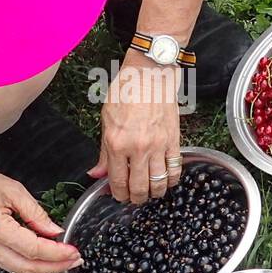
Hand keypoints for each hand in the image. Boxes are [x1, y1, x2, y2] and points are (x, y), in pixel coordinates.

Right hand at [0, 163, 80, 272]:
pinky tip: (44, 257)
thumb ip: (34, 211)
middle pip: (28, 268)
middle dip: (56, 268)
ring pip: (20, 271)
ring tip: (64, 261)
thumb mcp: (10, 188)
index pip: (34, 249)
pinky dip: (30, 264)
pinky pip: (11, 265)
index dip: (57, 253)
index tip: (74, 251)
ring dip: (45, 269)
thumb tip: (54, 231)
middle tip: (75, 261)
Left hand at [90, 55, 181, 203]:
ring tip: (149, 192)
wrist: (150, 73)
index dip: (118, 194)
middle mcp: (138, 148)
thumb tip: (97, 174)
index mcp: (117, 143)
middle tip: (133, 197)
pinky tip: (165, 180)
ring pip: (159, 183)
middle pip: (139, 188)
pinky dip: (170, 180)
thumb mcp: (106, 120)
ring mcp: (159, 146)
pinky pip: (175, 170)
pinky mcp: (175, 141)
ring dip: (153, 193)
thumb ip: (104, 152)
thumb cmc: (126, 91)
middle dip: (135, 198)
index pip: (118, 181)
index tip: (118, 195)